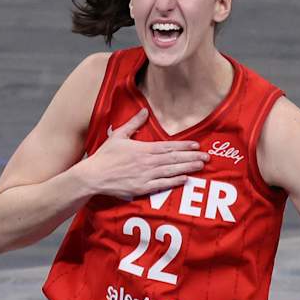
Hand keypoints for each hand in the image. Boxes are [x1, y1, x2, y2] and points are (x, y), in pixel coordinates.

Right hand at [79, 108, 208, 201]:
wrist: (93, 176)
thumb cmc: (105, 156)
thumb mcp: (118, 135)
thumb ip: (134, 123)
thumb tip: (145, 111)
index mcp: (143, 149)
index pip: (168, 146)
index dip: (184, 145)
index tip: (196, 145)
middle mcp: (147, 162)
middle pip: (174, 159)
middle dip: (192, 157)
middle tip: (206, 157)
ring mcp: (145, 176)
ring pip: (171, 171)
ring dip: (188, 168)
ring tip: (201, 166)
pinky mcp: (141, 188)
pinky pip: (162, 184)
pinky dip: (174, 182)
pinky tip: (185, 179)